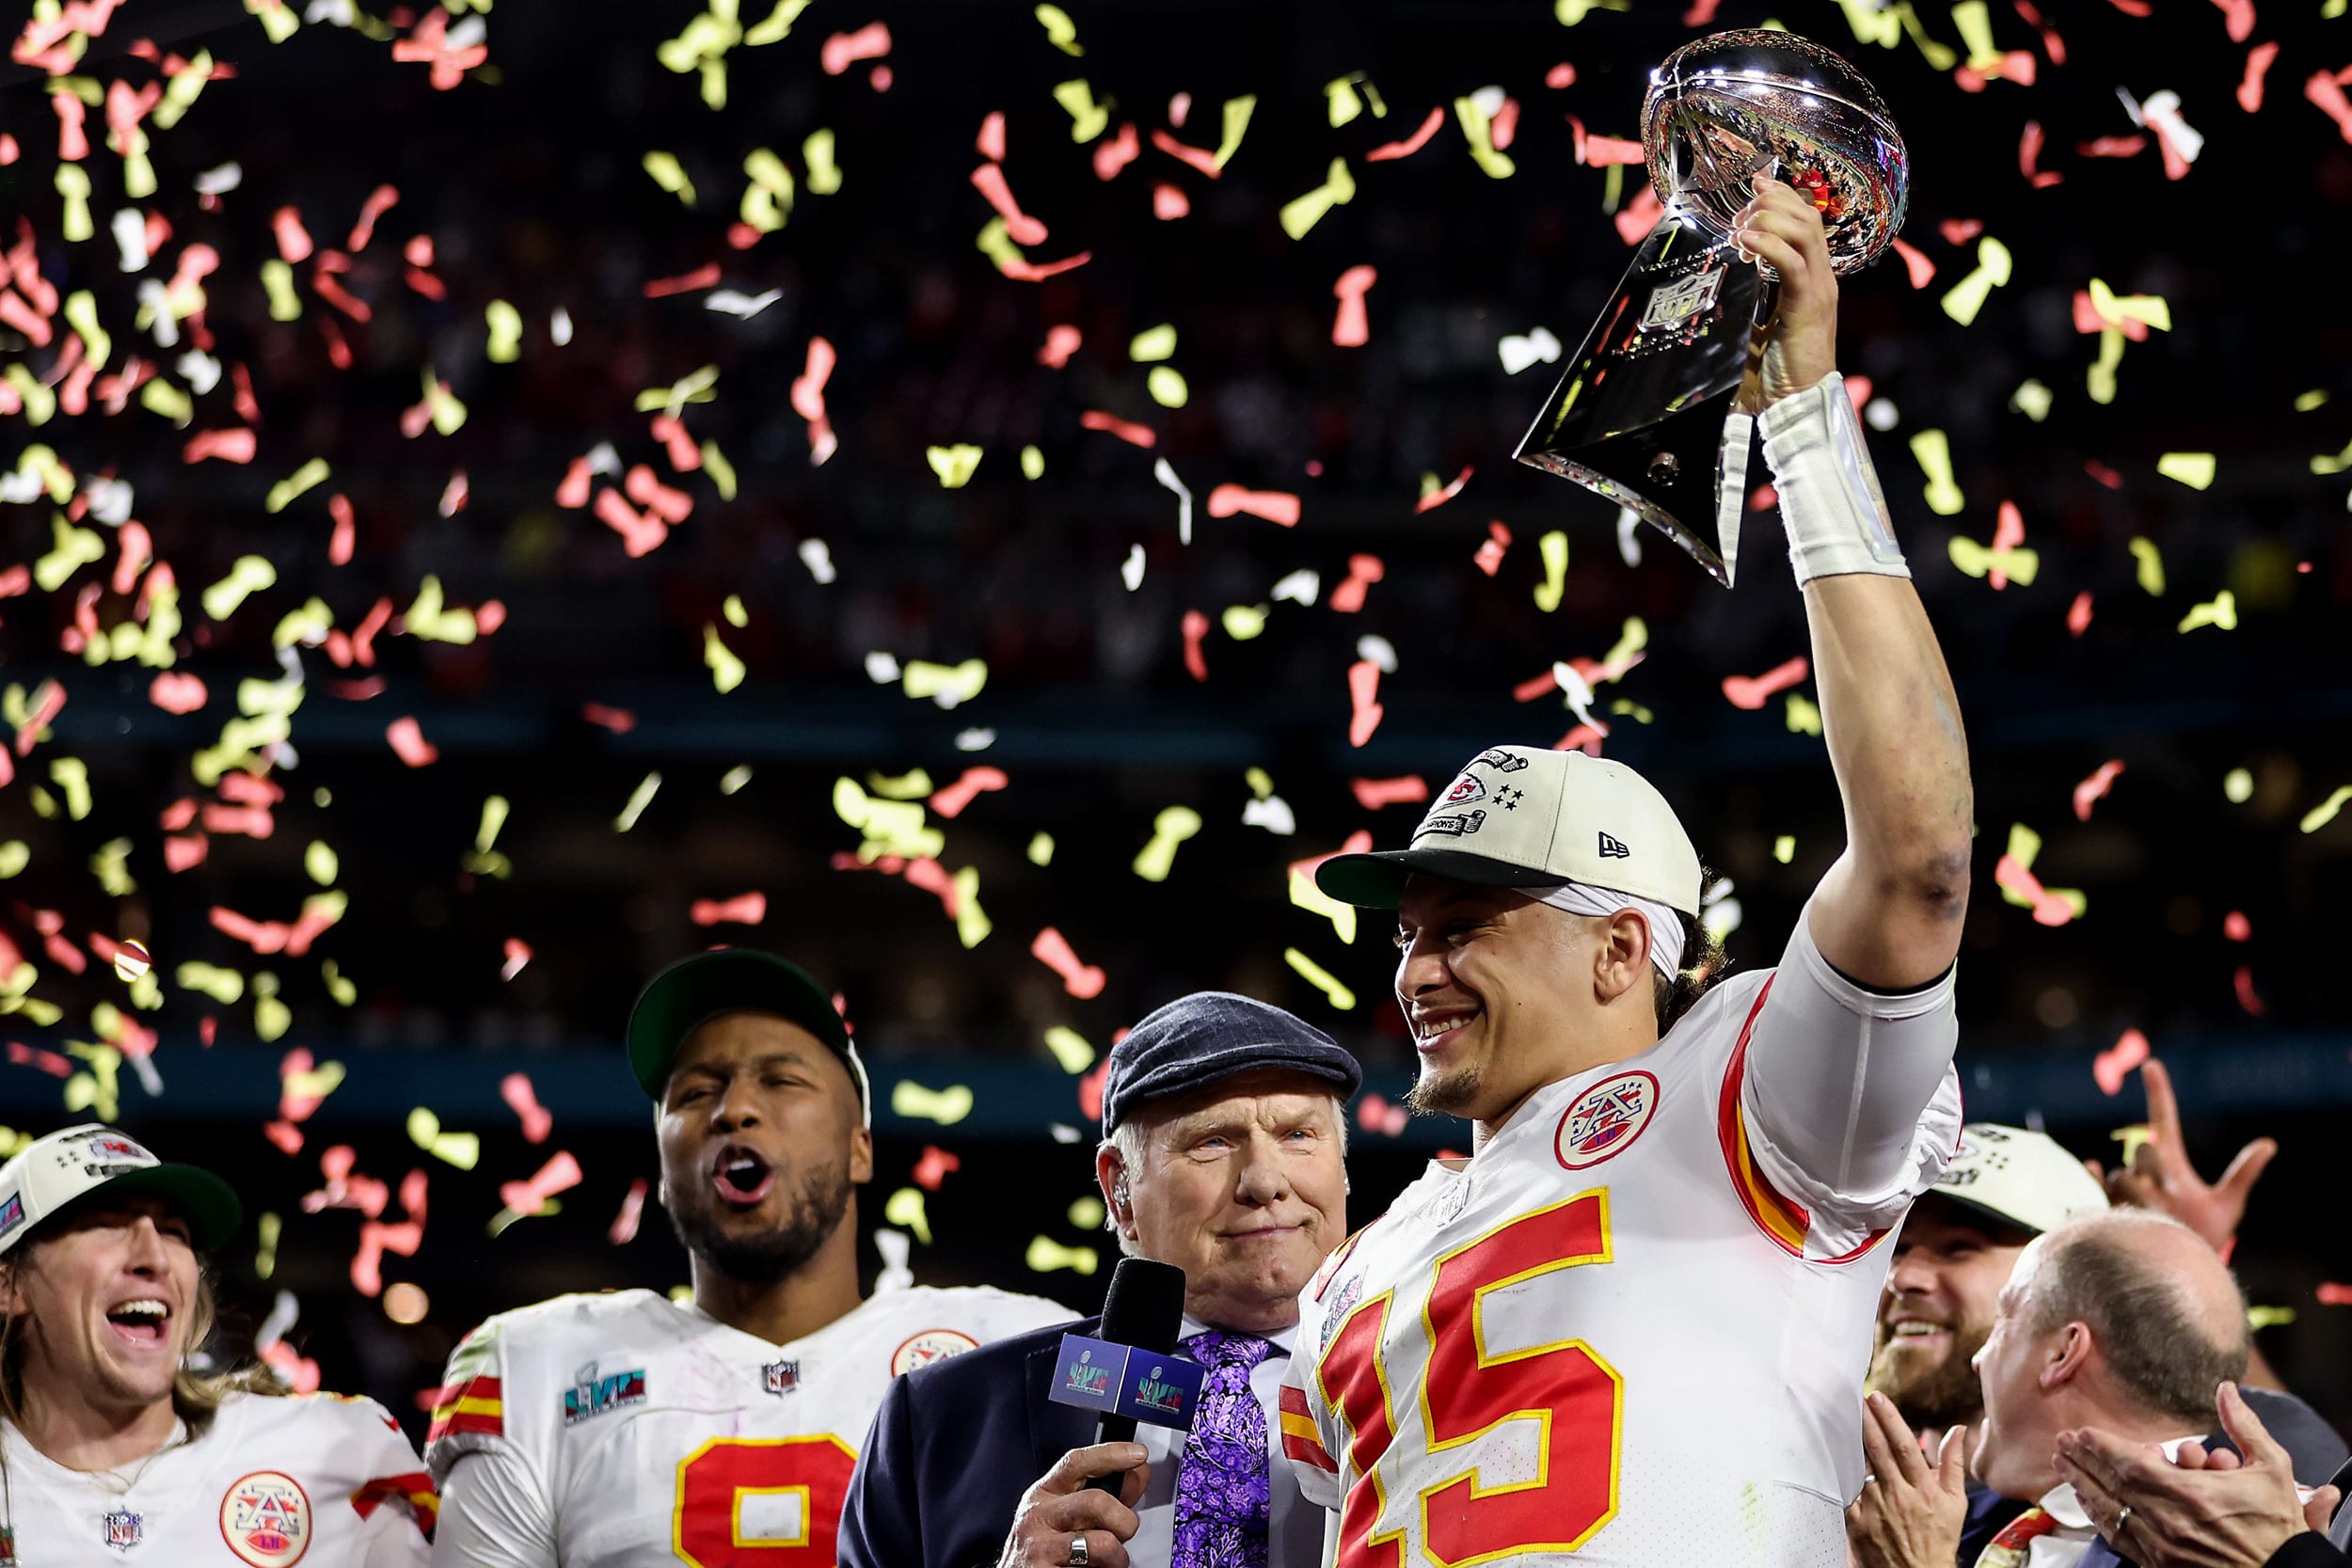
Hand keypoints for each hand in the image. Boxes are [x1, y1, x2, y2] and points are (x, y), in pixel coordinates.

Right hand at [999, 1443, 1150, 1567]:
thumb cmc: (1045, 1548)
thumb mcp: (1066, 1514)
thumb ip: (1102, 1496)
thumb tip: (1137, 1474)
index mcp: (1044, 1493)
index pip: (1076, 1463)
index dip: (1110, 1454)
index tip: (1137, 1454)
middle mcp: (1037, 1515)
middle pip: (1096, 1502)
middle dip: (1124, 1521)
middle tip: (1123, 1534)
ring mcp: (1038, 1546)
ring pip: (1101, 1543)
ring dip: (1117, 1557)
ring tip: (1107, 1562)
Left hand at [1733, 174, 1839, 405]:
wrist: (1797, 406)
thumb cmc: (1775, 375)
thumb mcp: (1756, 328)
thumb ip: (1745, 303)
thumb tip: (1714, 289)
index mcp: (1811, 279)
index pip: (1805, 222)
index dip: (1781, 196)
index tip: (1754, 183)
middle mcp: (1821, 278)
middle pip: (1807, 216)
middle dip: (1772, 200)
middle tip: (1742, 206)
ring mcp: (1818, 290)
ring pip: (1805, 231)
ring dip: (1770, 218)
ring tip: (1743, 224)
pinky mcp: (1808, 306)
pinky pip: (1793, 264)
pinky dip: (1768, 245)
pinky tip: (1746, 243)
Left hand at [1848, 1392, 1970, 1567]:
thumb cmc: (1938, 1540)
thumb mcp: (1955, 1504)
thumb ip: (1954, 1464)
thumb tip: (1958, 1430)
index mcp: (1924, 1490)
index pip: (1905, 1446)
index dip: (1890, 1419)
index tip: (1878, 1398)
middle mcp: (1899, 1496)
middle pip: (1878, 1450)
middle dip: (1866, 1420)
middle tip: (1855, 1398)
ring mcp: (1876, 1510)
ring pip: (1859, 1467)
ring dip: (1850, 1442)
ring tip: (1840, 1419)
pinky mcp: (1857, 1523)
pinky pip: (1845, 1491)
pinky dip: (1840, 1471)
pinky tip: (1831, 1453)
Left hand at [2054, 1382, 2336, 1567]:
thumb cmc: (2279, 1527)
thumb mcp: (2272, 1469)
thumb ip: (2244, 1426)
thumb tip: (2225, 1390)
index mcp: (2190, 1494)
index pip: (2129, 1463)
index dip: (2102, 1446)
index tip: (2082, 1431)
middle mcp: (2168, 1520)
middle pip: (2111, 1484)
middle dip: (2084, 1461)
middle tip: (2062, 1443)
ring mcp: (2161, 1546)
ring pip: (2109, 1511)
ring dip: (2083, 1486)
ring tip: (2064, 1467)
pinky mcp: (2161, 1565)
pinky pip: (2120, 1539)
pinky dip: (2100, 1518)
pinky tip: (2088, 1503)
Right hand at [2083, 1058, 2275, 1251]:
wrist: (2176, 1268)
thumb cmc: (2203, 1234)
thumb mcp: (2228, 1204)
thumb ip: (2243, 1173)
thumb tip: (2269, 1144)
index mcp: (2172, 1163)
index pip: (2163, 1119)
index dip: (2159, 1092)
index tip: (2153, 1064)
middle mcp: (2146, 1169)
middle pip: (2143, 1150)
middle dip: (2153, 1167)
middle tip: (2166, 1194)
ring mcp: (2125, 1184)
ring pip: (2124, 1175)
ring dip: (2140, 1197)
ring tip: (2153, 1219)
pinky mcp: (2106, 1200)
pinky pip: (2097, 1179)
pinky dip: (2094, 1175)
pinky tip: (2094, 1170)